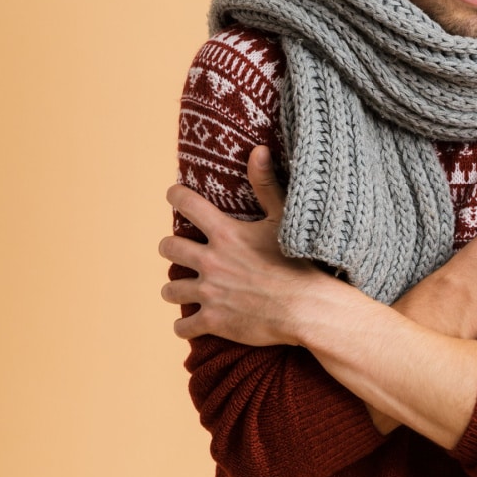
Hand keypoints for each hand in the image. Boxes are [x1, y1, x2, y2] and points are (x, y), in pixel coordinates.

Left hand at [159, 146, 348, 345]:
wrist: (308, 309)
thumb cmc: (300, 262)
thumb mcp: (283, 219)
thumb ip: (266, 185)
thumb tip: (259, 150)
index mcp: (225, 233)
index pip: (186, 204)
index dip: (176, 195)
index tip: (174, 194)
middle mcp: (211, 261)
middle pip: (169, 248)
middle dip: (171, 248)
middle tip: (179, 250)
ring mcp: (210, 293)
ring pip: (170, 289)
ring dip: (175, 288)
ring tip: (182, 289)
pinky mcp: (214, 321)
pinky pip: (183, 326)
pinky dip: (185, 326)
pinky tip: (190, 324)